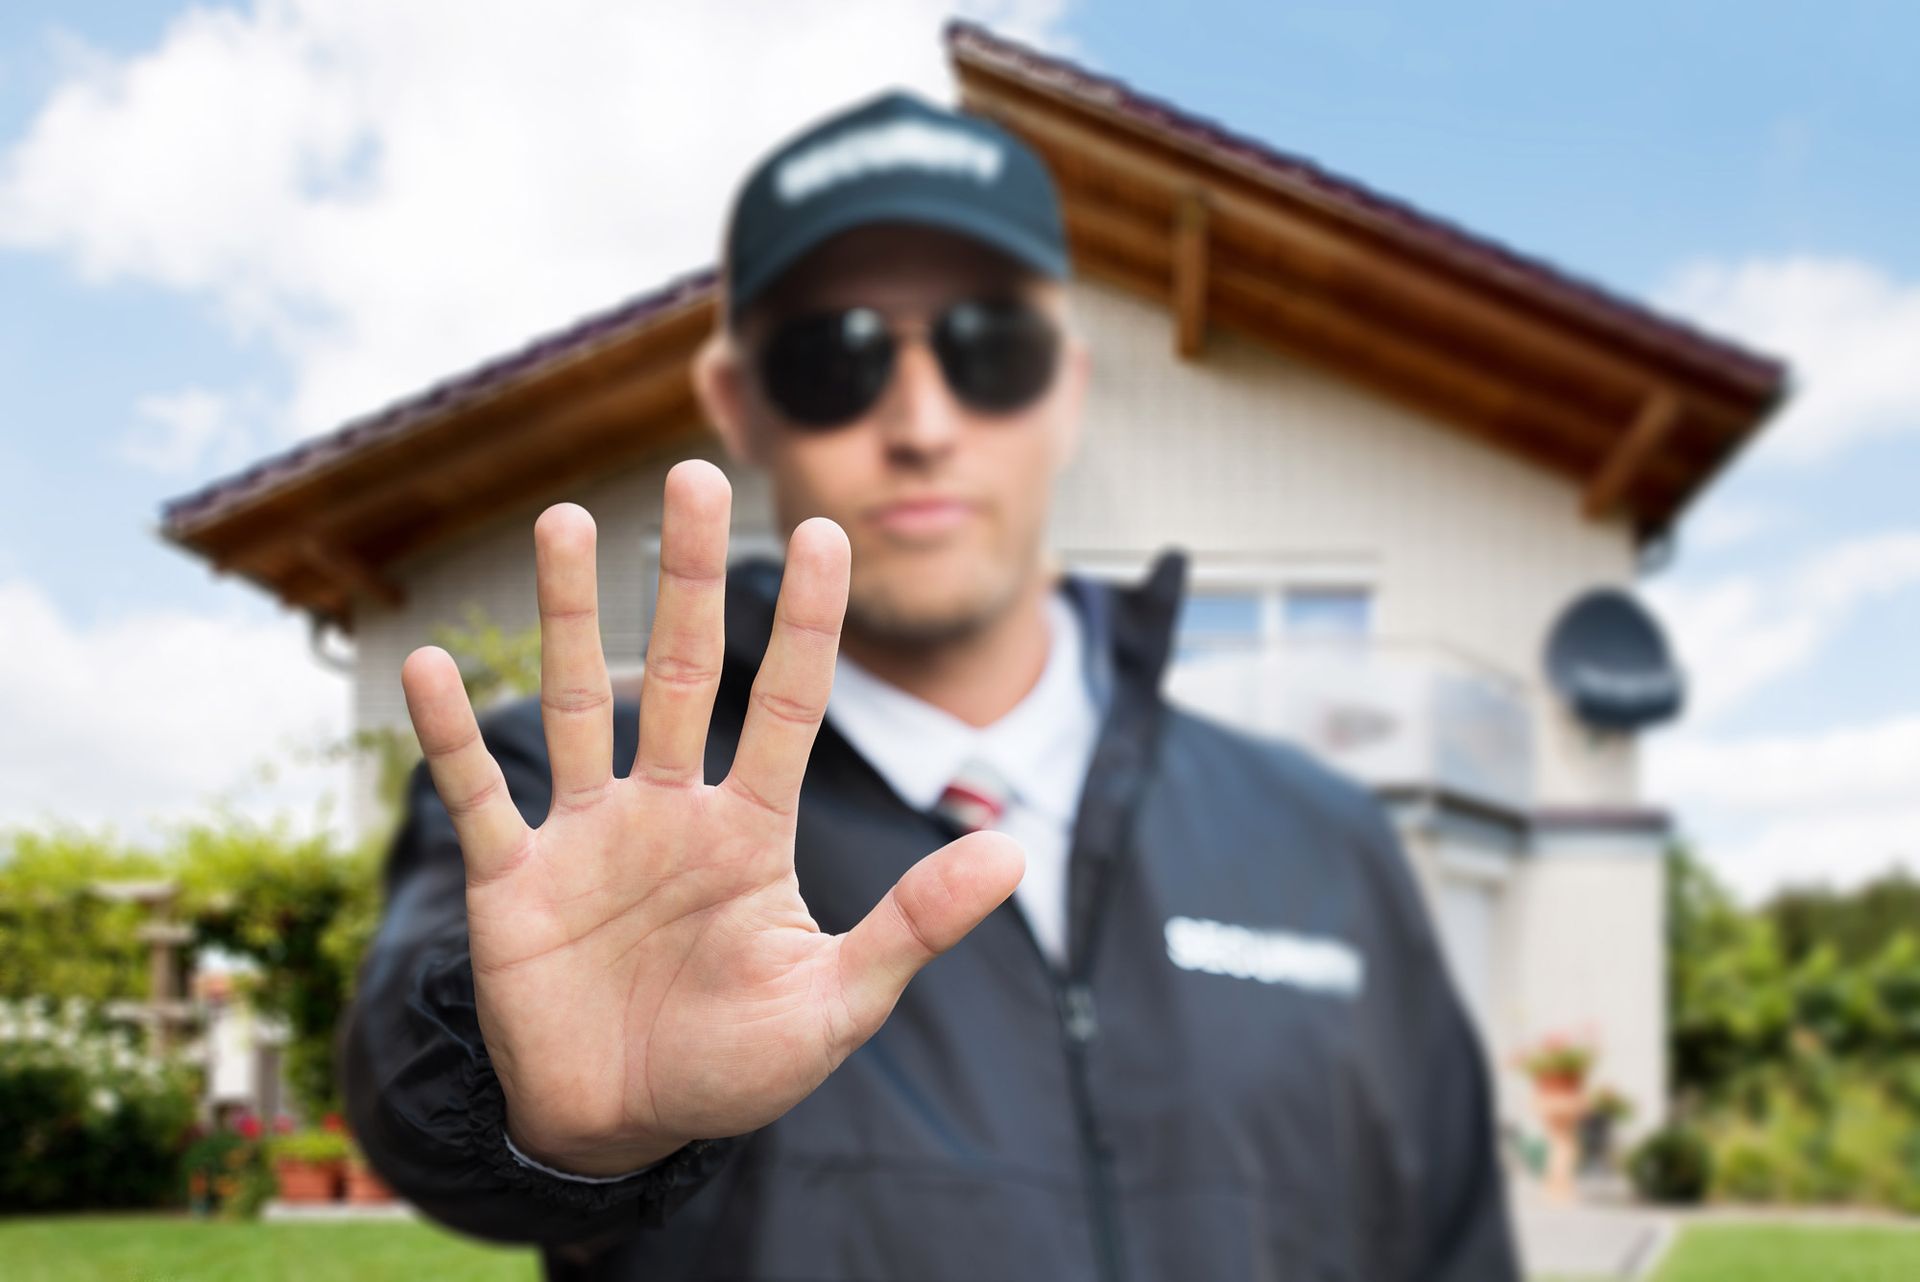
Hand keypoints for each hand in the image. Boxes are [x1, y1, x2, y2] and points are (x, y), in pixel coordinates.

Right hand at [398, 459, 1024, 1174]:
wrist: (620, 1131)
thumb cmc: (732, 1064)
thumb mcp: (834, 1003)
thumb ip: (912, 926)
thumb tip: (1012, 852)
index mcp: (750, 830)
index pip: (789, 705)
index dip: (809, 624)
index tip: (827, 532)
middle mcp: (668, 808)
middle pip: (684, 669)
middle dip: (690, 576)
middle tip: (694, 474)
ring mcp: (586, 836)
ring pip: (578, 703)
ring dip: (572, 616)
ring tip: (566, 521)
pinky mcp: (511, 881)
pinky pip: (476, 794)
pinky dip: (451, 736)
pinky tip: (430, 663)